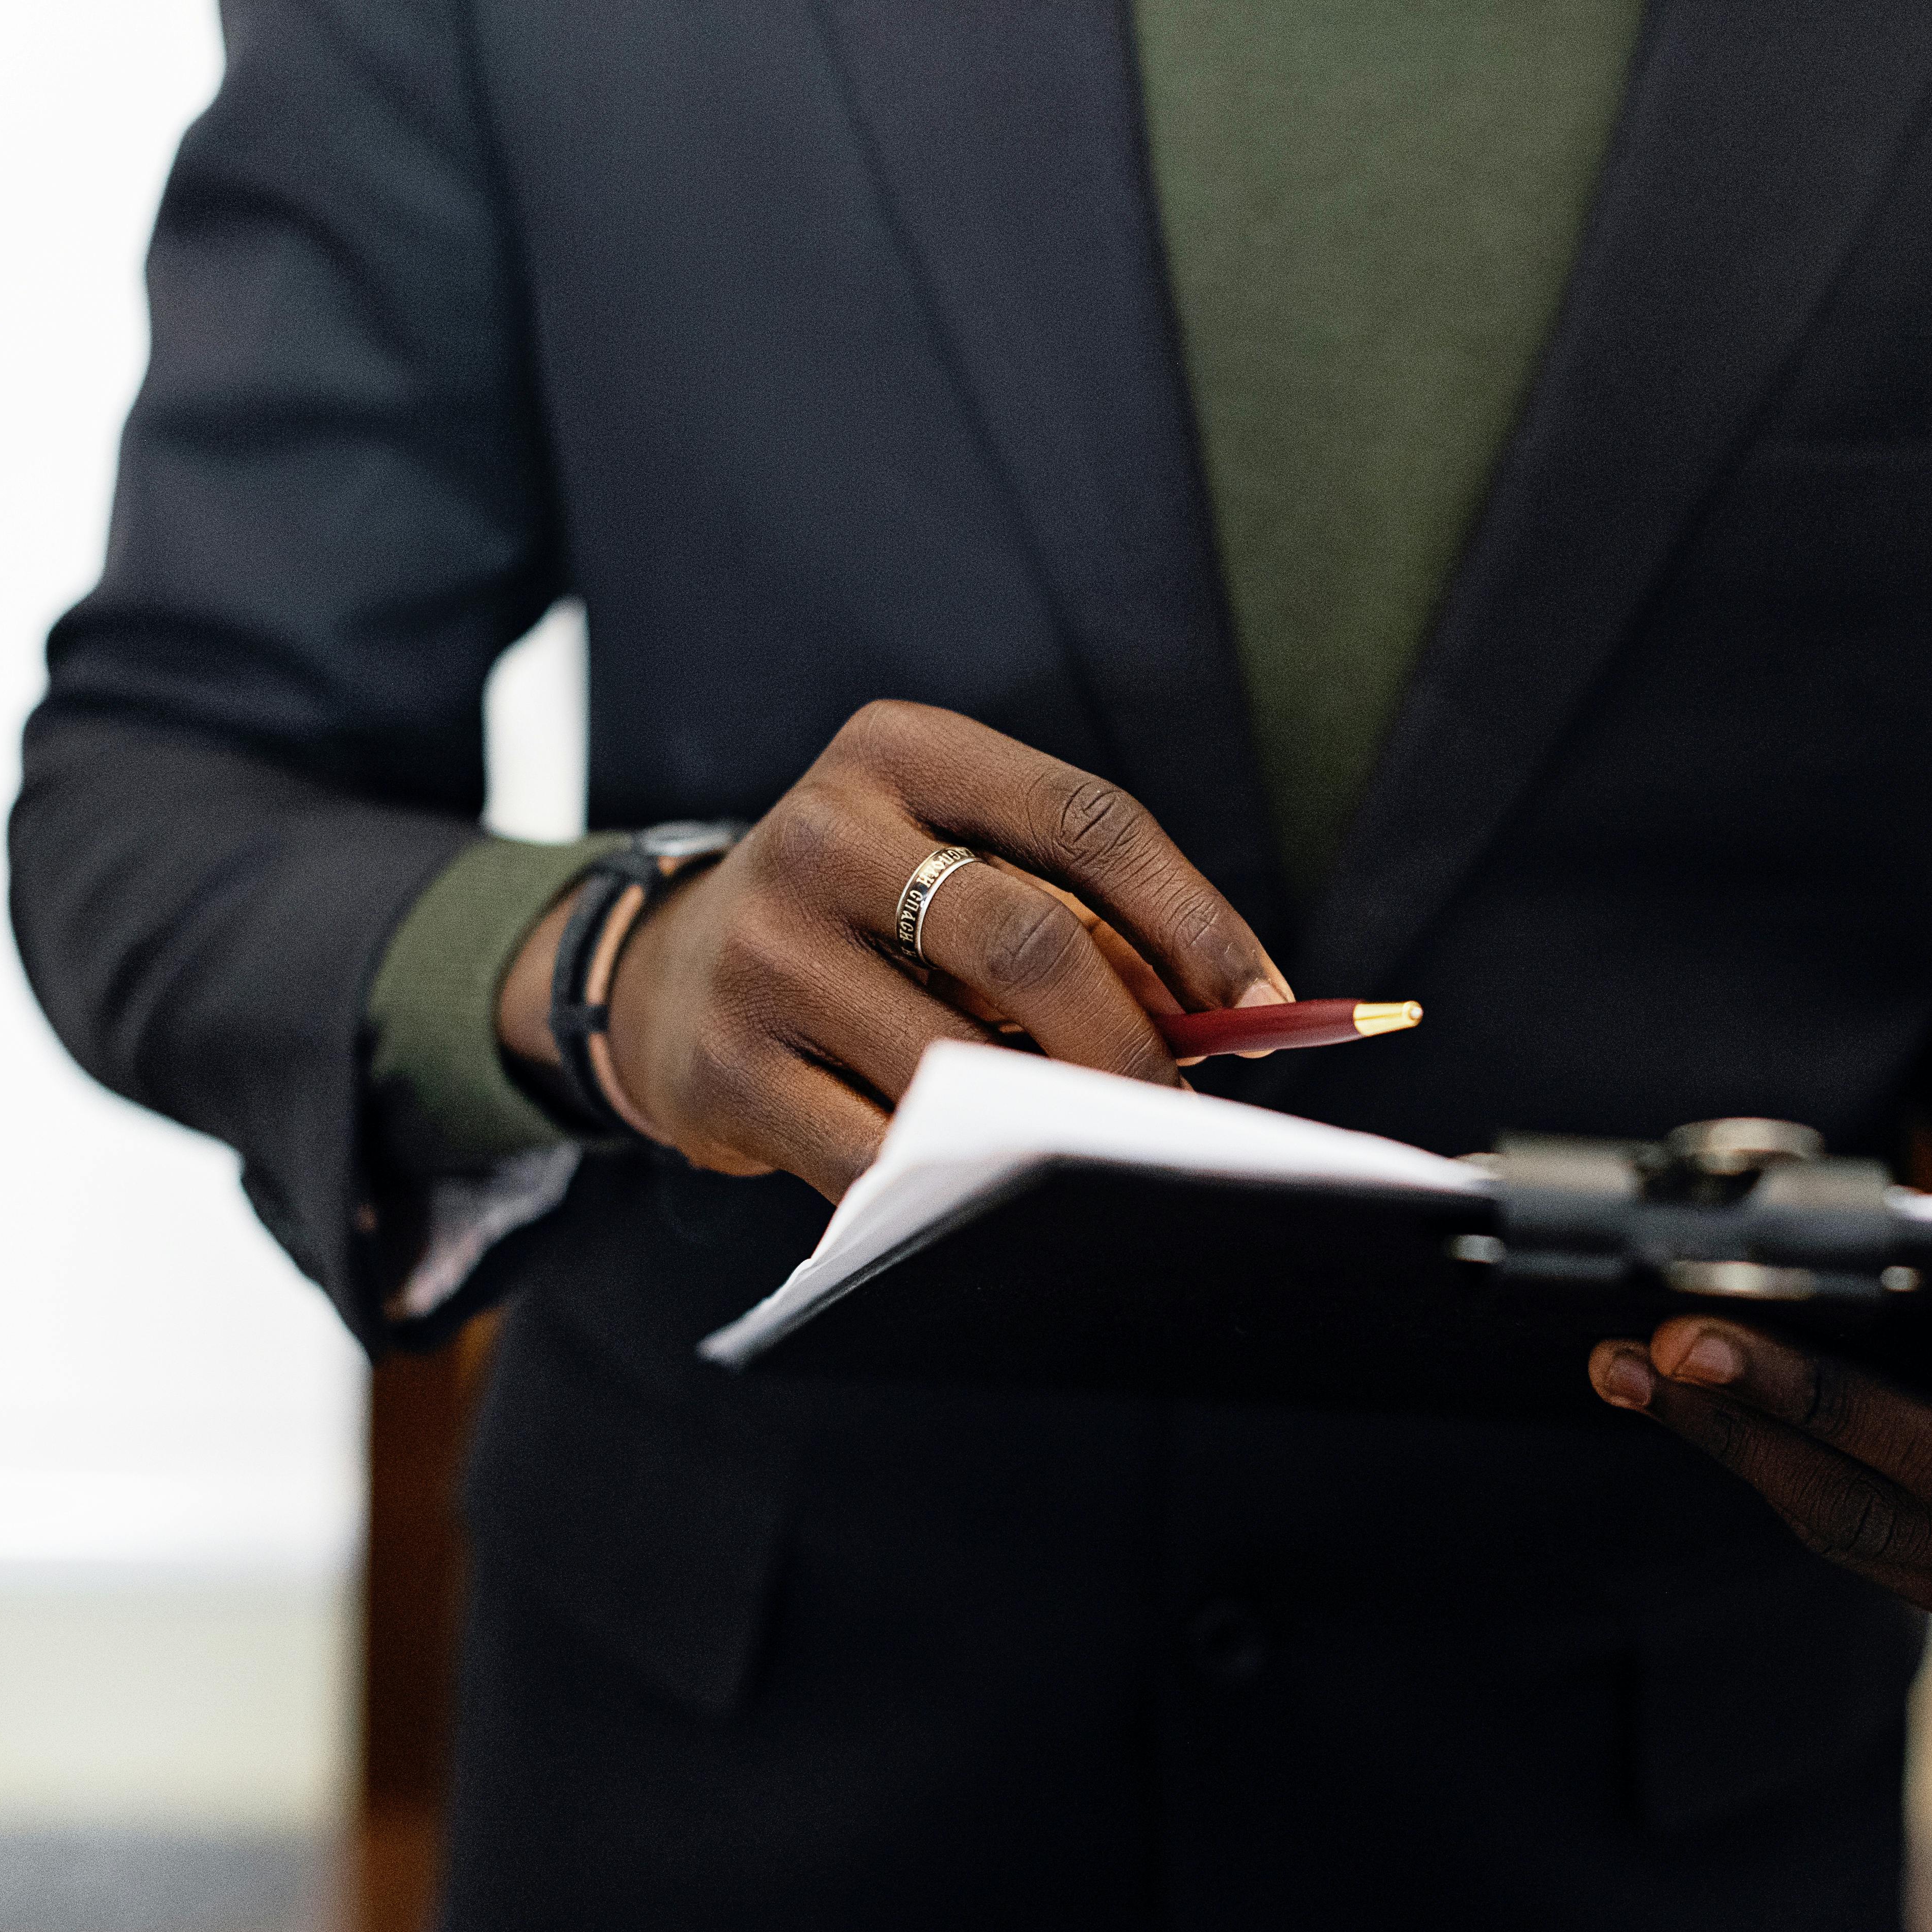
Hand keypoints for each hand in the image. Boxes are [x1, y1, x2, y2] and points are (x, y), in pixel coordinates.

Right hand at [499, 701, 1288, 1198]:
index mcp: (899, 751)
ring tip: (1093, 1145)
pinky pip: (881, 1150)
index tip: (1266, 1004)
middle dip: (1132, 1042)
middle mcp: (823, 832)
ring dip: (1052, 1120)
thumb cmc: (864, 924)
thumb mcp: (952, 870)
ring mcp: (765, 951)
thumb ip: (1078, 920)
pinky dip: (957, 1177)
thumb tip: (1227, 1016)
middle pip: (1031, 942)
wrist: (665, 976)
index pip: (1087, 820)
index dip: (1193, 919)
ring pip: (961, 1061)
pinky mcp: (728, 1066)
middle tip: (1180, 1106)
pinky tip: (990, 1180)